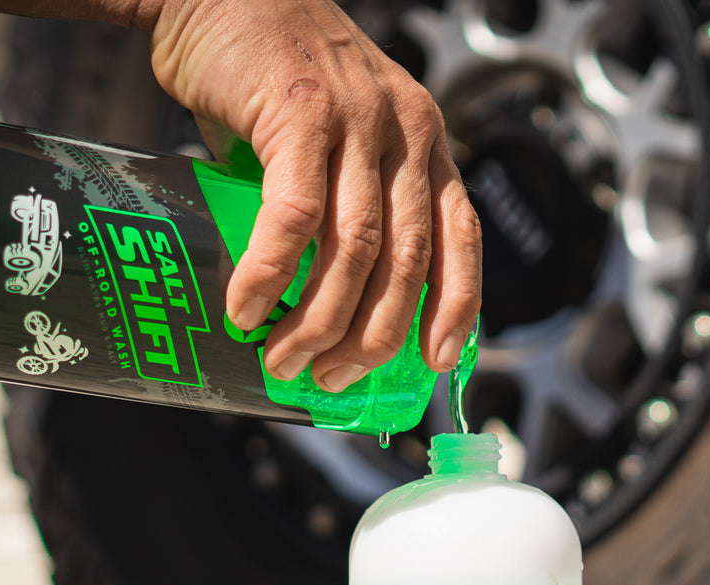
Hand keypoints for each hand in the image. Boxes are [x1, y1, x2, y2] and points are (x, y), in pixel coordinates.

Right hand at [148, 0, 481, 391]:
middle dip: (371, 338)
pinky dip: (270, 275)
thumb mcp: (334, 143)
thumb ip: (345, 208)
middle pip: (407, 262)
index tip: (432, 364)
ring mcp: (356, 119)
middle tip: (330, 377)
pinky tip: (247, 310)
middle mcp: (403, 130)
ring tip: (285, 359)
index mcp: (423, 142)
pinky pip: (294, 219)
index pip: (462, 237)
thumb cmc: (271, 81)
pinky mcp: (300, 114)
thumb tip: (327, 308)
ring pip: (356, 251)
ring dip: (321, 322)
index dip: (455, 309)